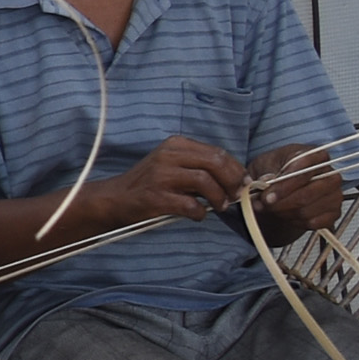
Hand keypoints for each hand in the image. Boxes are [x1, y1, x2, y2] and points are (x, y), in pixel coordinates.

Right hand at [89, 136, 250, 226]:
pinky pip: (190, 205)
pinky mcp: (156, 197)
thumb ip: (199, 165)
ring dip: (219, 198)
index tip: (242, 183)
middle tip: (235, 196)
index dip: (236, 169)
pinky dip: (200, 213)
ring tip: (219, 207)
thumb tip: (235, 178)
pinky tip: (197, 215)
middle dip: (232, 181)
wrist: (116, 198)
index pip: (217, 152)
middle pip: (215, 163)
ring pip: (205, 181)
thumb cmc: (150, 183)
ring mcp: (161, 176)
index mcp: (175, 144)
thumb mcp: (172, 164)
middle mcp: (168, 156)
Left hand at [244, 143, 346, 236]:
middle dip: (282, 202)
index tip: (267, 195)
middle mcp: (331, 175)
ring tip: (271, 208)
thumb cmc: (276, 169)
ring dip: (284, 213)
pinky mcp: (334, 213)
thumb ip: (266, 172)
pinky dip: (295, 222)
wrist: (282, 185)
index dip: (284, 185)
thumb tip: (267, 181)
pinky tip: (285, 214)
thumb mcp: (266, 163)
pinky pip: (313, 223)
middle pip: (308, 193)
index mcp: (317, 156)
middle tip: (265, 204)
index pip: (305, 170)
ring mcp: (335, 195)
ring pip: (308, 210)